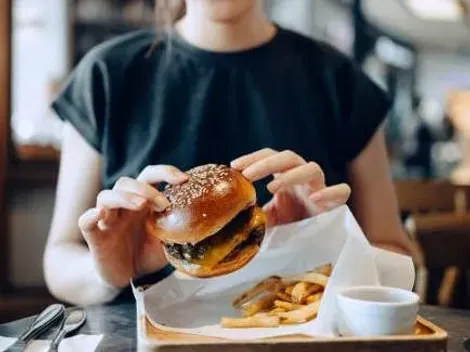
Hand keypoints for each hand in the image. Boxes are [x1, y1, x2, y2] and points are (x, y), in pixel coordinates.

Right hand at [77, 165, 187, 287]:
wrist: (128, 278)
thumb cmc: (147, 254)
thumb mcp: (169, 241)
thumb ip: (180, 229)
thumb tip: (207, 225)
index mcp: (143, 203)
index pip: (149, 176)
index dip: (165, 172)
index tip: (183, 179)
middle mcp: (124, 207)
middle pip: (126, 182)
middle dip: (146, 189)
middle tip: (164, 204)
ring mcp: (107, 219)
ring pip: (106, 196)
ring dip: (124, 197)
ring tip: (140, 206)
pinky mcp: (94, 236)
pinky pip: (85, 221)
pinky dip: (90, 216)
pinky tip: (99, 215)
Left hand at [231, 149, 350, 226]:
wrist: (315, 242)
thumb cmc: (291, 224)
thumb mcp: (268, 218)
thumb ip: (253, 214)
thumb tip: (231, 218)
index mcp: (285, 176)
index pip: (270, 156)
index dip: (253, 158)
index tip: (234, 166)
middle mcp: (302, 177)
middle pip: (288, 157)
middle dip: (266, 163)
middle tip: (247, 175)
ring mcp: (320, 187)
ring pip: (312, 169)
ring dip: (291, 175)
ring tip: (271, 188)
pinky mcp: (335, 203)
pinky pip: (341, 191)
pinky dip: (330, 192)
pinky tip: (314, 199)